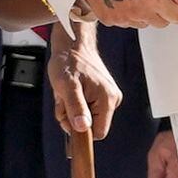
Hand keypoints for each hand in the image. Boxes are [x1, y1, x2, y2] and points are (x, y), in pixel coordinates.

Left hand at [49, 22, 119, 142]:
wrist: (71, 45)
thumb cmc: (68, 62)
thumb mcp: (67, 86)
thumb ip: (76, 107)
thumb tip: (83, 127)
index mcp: (108, 99)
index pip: (98, 133)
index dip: (81, 129)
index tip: (68, 115)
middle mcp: (112, 99)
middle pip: (91, 125)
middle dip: (73, 116)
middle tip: (64, 99)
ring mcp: (108, 96)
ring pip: (87, 116)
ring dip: (71, 109)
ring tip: (66, 92)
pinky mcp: (102, 93)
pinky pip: (87, 107)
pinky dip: (74, 102)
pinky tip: (70, 90)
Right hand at [71, 0, 177, 28]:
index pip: (177, 16)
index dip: (177, 6)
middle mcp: (139, 13)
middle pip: (162, 21)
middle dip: (162, 8)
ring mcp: (123, 19)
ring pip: (144, 21)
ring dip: (144, 10)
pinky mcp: (109, 19)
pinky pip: (125, 20)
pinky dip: (127, 10)